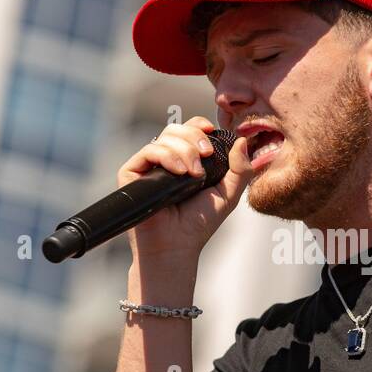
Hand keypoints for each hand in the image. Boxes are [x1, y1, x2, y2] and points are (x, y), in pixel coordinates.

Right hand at [117, 116, 251, 261]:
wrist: (176, 245)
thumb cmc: (199, 223)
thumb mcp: (228, 194)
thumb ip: (241, 169)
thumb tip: (241, 140)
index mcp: (183, 160)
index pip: (188, 130)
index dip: (198, 126)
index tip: (210, 131)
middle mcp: (164, 161)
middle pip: (176, 129)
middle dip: (194, 138)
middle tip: (206, 156)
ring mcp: (147, 166)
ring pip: (164, 138)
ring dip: (185, 150)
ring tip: (194, 174)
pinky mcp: (130, 173)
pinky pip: (149, 151)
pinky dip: (167, 157)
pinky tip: (180, 173)